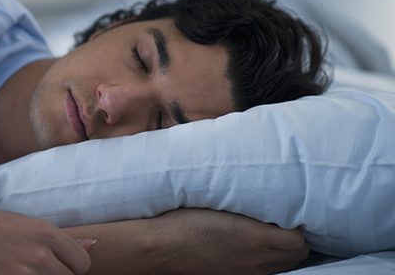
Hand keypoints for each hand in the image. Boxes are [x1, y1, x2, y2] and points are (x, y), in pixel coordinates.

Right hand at [0, 201, 91, 274]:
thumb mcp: (24, 224)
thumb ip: (61, 238)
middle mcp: (38, 254)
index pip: (82, 262)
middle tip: (34, 267)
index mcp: (44, 232)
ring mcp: (22, 274)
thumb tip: (94, 244)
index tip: (59, 264)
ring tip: (21, 269)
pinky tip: (10, 272)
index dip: (72, 266)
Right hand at [151, 208, 309, 273]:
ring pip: (285, 265)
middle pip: (298, 254)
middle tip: (282, 218)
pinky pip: (267, 271)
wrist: (163, 247)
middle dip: (295, 236)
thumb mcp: (219, 202)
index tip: (287, 207)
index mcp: (258, 240)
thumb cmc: (186, 220)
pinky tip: (254, 246)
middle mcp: (258, 261)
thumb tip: (266, 193)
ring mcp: (248, 272)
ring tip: (270, 231)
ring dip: (284, 250)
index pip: (298, 238)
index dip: (297, 221)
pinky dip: (269, 259)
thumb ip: (248, 200)